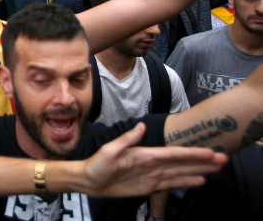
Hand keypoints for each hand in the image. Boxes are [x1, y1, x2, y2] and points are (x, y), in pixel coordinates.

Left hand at [81, 123, 225, 196]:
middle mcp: (152, 163)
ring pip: (180, 173)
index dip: (192, 153)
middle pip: (182, 162)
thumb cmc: (96, 164)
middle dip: (202, 161)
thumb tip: (142, 126)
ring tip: (217, 169)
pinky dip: (186, 182)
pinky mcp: (148, 186)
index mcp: (145, 153)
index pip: (173, 154)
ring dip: (198, 170)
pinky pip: (170, 184)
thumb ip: (127, 140)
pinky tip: (199, 181)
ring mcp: (152, 175)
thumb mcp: (109, 150)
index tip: (210, 152)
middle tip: (224, 159)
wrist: (88, 181)